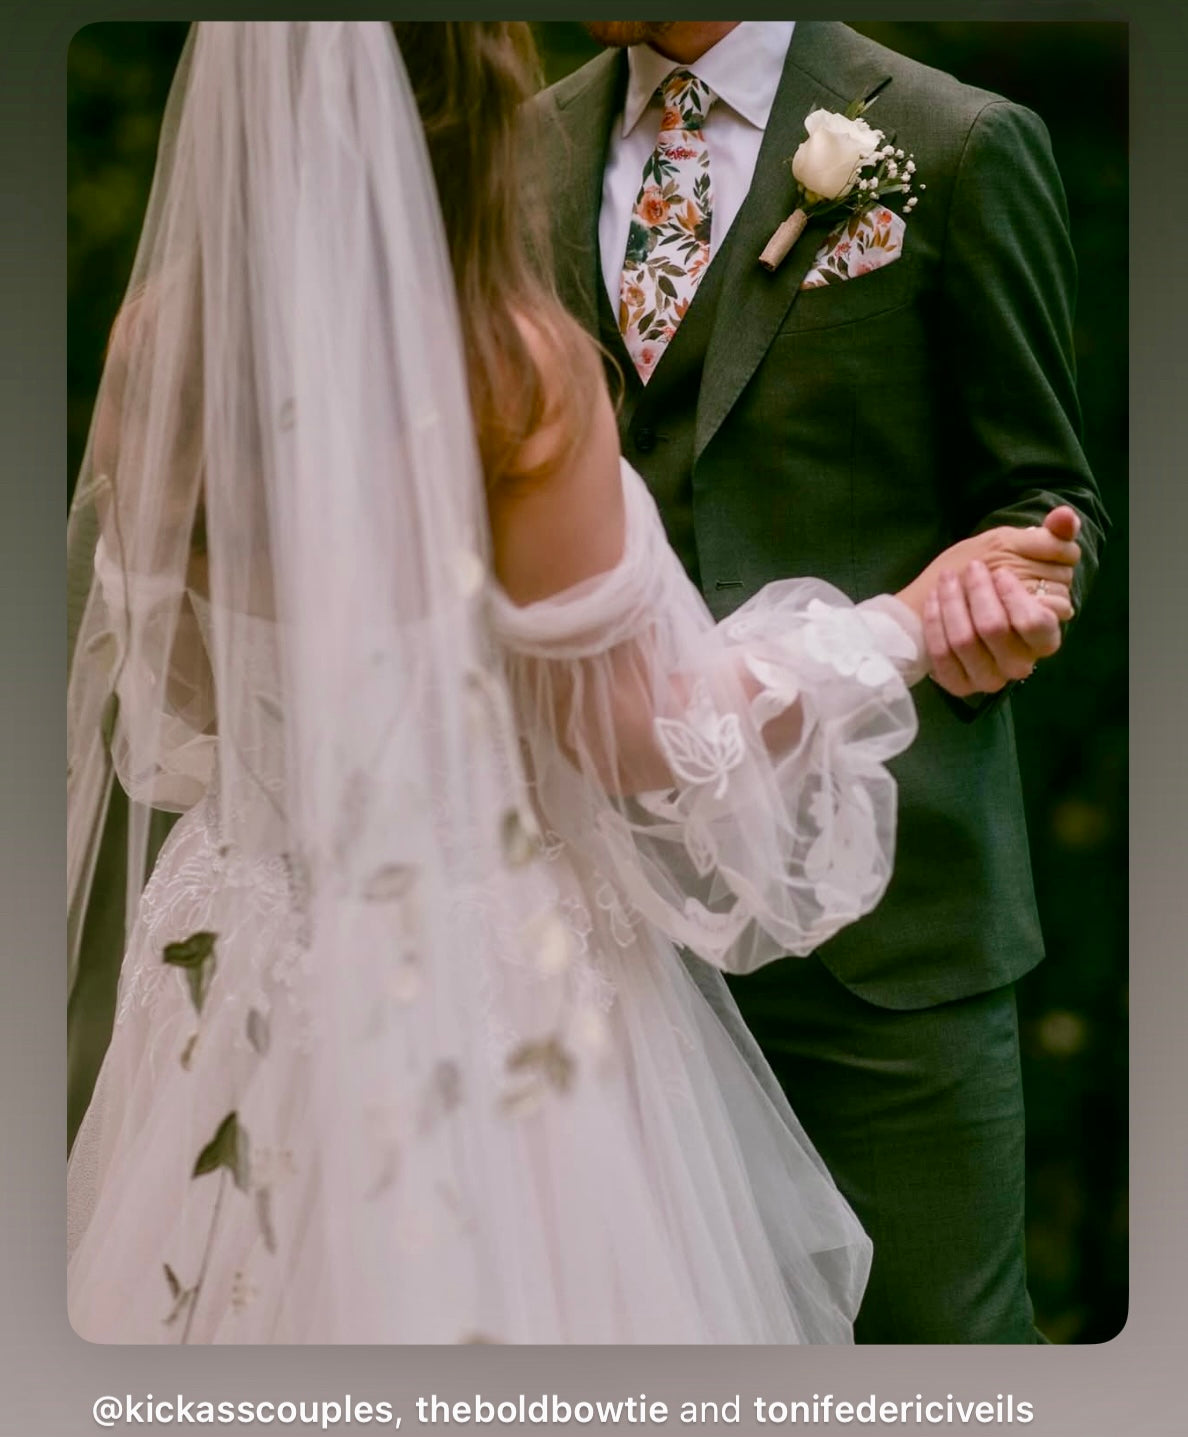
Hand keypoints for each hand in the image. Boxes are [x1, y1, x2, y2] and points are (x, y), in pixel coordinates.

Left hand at [895, 506, 1082, 696]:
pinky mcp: (960, 684)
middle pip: (996, 629)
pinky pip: (943, 655)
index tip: (1000, 571)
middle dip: (978, 593)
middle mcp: (1020, 663)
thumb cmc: (990, 575)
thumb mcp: (1018, 549)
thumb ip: (1050, 536)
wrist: (948, 600)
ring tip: (948, 578)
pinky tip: (934, 600)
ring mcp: (989, 677)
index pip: (1037, 624)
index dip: (1015, 595)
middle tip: (971, 568)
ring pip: (965, 640)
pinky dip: (935, 622)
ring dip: (952, 602)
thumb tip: (1065, 517)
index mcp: (1044, 636)